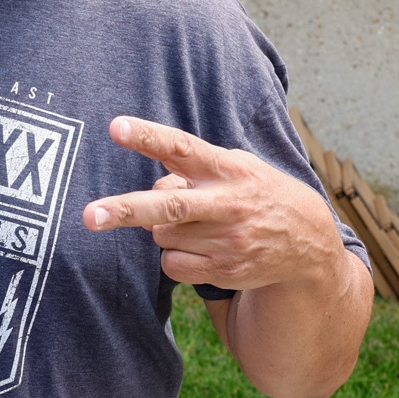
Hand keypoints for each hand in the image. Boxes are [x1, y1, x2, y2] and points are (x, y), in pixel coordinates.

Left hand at [84, 116, 343, 292]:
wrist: (309, 243)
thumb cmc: (255, 194)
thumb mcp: (234, 168)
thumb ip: (191, 170)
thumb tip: (152, 189)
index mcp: (227, 169)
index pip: (182, 148)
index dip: (148, 136)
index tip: (116, 127)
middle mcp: (227, 204)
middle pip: (168, 207)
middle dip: (125, 210)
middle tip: (89, 216)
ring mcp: (227, 240)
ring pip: (162, 236)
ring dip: (164, 231)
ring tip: (198, 225)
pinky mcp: (225, 270)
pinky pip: (171, 265)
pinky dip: (174, 257)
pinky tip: (201, 248)